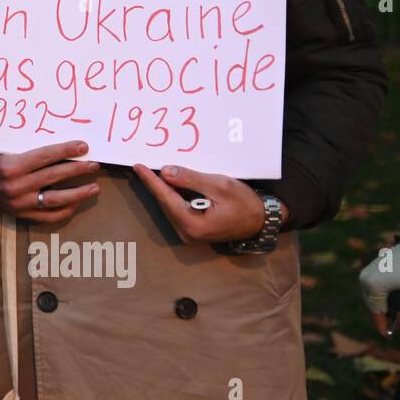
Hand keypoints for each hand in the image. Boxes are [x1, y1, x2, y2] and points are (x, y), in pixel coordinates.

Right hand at [0, 140, 100, 223]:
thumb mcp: (5, 149)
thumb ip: (29, 149)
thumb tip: (62, 146)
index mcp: (10, 167)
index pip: (45, 157)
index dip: (66, 151)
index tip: (83, 147)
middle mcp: (15, 187)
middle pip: (54, 176)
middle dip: (77, 169)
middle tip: (94, 164)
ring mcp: (19, 204)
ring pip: (55, 199)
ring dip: (78, 193)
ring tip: (94, 188)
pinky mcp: (21, 215)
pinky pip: (48, 216)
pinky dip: (65, 210)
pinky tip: (77, 202)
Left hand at [132, 163, 288, 243]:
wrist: (261, 220)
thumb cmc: (244, 202)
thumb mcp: (220, 186)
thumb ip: (191, 180)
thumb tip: (166, 172)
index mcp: (193, 223)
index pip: (165, 197)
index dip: (151, 180)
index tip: (137, 167)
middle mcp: (187, 232)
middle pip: (165, 203)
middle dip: (154, 184)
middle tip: (141, 166)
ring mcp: (189, 234)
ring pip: (170, 207)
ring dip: (162, 190)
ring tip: (150, 172)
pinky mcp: (193, 230)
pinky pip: (177, 210)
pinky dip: (172, 196)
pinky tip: (168, 184)